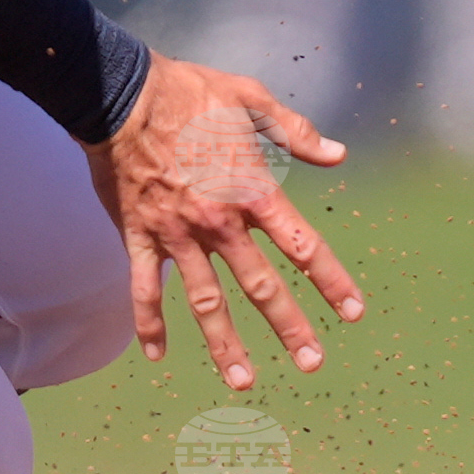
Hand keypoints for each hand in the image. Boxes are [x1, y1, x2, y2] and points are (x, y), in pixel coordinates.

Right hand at [89, 51, 362, 390]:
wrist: (120, 92)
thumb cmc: (187, 92)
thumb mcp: (247, 98)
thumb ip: (293, 131)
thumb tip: (338, 154)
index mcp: (250, 190)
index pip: (301, 245)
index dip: (330, 280)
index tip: (353, 312)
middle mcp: (218, 221)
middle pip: (260, 284)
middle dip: (289, 326)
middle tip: (312, 362)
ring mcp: (177, 234)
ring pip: (205, 299)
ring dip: (224, 343)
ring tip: (244, 381)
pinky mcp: (140, 235)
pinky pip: (143, 286)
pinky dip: (148, 321)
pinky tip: (156, 354)